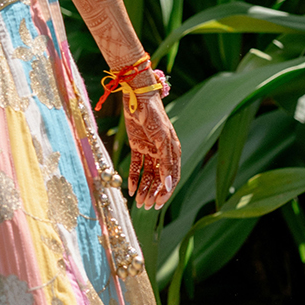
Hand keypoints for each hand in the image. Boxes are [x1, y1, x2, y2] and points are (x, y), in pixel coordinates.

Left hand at [125, 95, 179, 209]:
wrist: (138, 97)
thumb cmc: (154, 116)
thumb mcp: (162, 139)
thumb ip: (165, 162)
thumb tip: (169, 185)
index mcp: (173, 151)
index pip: (172, 177)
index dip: (166, 191)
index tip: (158, 204)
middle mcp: (162, 152)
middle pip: (159, 178)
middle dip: (153, 193)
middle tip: (146, 207)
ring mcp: (150, 149)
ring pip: (148, 174)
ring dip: (144, 188)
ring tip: (138, 202)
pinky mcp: (137, 145)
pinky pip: (137, 165)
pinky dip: (134, 177)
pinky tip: (131, 189)